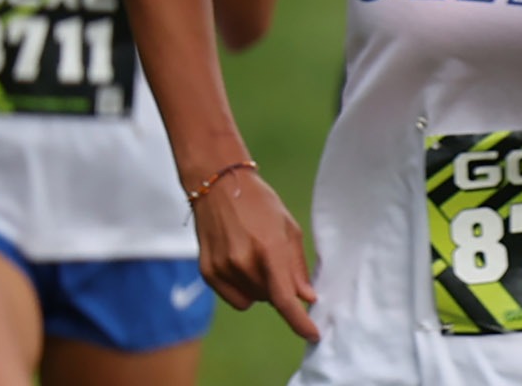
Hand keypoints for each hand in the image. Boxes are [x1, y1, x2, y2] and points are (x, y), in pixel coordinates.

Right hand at [190, 168, 319, 341]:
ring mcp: (222, 268)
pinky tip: (240, 262)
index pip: (285, 298)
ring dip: (261, 288)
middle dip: (280, 288)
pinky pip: (235, 298)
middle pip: (271, 298)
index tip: (313, 335)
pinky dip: (243, 288)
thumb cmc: (260, 203)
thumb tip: (307, 298)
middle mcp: (243, 262)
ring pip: (254, 300)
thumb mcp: (289, 227)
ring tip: (255, 255)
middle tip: (275, 260)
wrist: (219, 185)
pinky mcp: (208, 272)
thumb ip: (297, 266)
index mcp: (268, 248)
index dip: (300, 322)